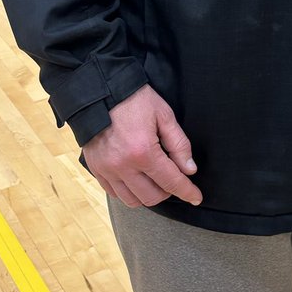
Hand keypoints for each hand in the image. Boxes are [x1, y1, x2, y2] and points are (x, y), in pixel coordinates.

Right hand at [83, 84, 201, 207]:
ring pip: (131, 200)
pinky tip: (137, 180)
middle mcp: (122, 166)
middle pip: (151, 197)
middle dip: (167, 192)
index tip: (196, 197)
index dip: (186, 192)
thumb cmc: (134, 100)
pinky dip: (128, 192)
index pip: (170, 182)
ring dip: (148, 195)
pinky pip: (114, 193)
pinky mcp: (95, 169)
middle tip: (174, 180)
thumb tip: (189, 170)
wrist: (101, 91)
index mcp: (143, 152)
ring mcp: (106, 170)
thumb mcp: (164, 115)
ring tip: (155, 180)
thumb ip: (179, 145)